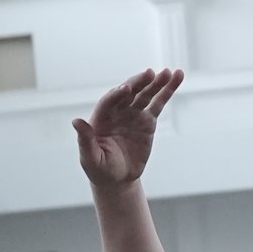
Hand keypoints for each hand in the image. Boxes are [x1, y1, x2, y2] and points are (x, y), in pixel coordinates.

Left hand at [74, 68, 182, 188]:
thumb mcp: (90, 158)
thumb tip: (76, 121)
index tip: (127, 89)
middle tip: (150, 74)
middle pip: (128, 92)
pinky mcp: (147, 120)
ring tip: (169, 72)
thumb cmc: (100, 170)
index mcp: (100, 118)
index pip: (108, 101)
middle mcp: (117, 111)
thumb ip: (85, 140)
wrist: (118, 179)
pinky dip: (167, 91)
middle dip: (138, 83)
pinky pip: (158, 103)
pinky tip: (176, 77)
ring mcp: (133, 113)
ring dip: (157, 82)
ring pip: (145, 94)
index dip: (117, 95)